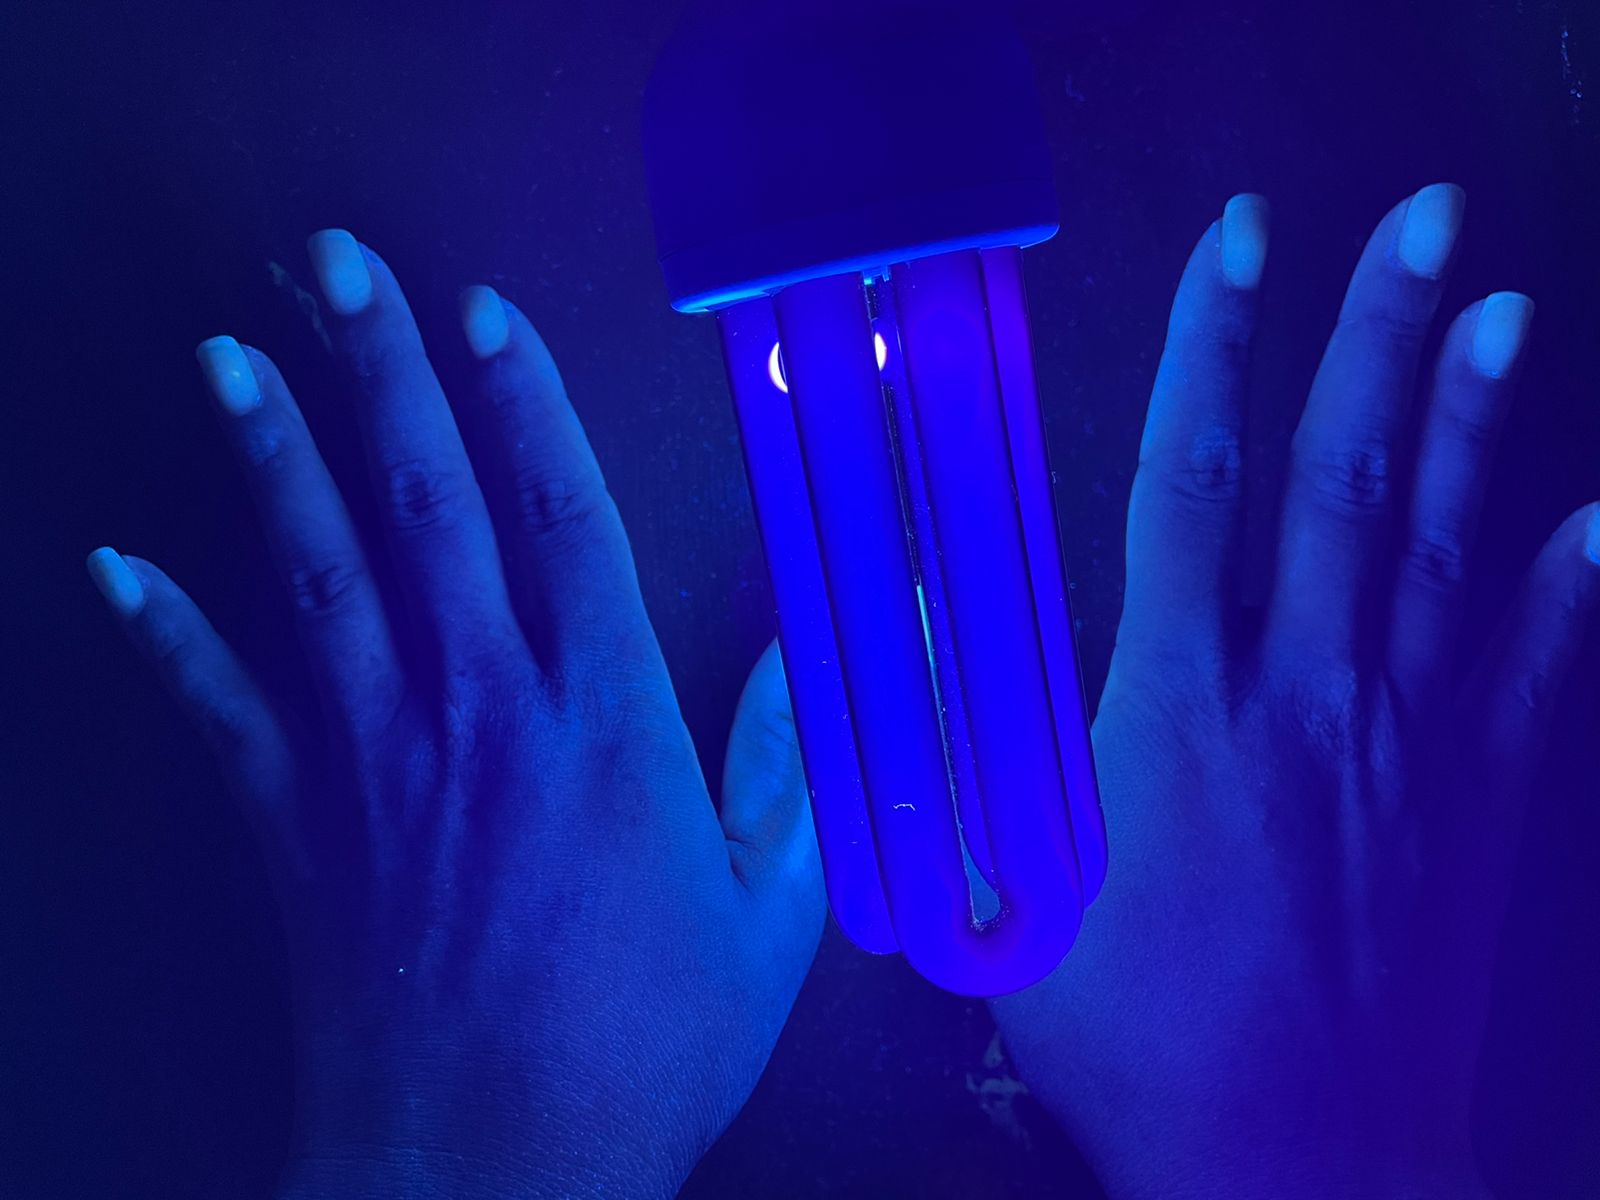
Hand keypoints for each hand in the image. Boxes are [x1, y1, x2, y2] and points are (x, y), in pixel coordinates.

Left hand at [87, 232, 822, 1198]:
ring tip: (232, 354)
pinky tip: (113, 567)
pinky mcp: (294, 827)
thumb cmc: (644, 1050)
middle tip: (338, 264)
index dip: (525, 407)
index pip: (561, 524)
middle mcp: (481, 714)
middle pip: (425, 509)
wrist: (488, 1173)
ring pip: (316, 575)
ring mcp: (374, 763)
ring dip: (271, 456)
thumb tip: (817, 658)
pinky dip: (164, 635)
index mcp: (605, 727)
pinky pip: (220, 710)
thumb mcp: (770, 918)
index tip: (488, 313)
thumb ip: (787, 772)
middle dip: (383, 374)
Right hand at [991, 187, 1599, 1198]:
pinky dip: (1571, 591)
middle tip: (1414, 219)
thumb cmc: (1139, 1042)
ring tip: (1497, 306)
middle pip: (1341, 479)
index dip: (1214, 353)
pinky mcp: (1479, 802)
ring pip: (1442, 545)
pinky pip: (1536, 672)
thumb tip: (931, 645)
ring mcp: (1409, 743)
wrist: (1298, 1164)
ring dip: (1473, 416)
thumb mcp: (1004, 908)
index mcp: (1179, 709)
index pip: (1193, 488)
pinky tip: (1599, 519)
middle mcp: (1307, 695)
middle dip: (1372, 333)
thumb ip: (971, 765)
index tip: (1237, 247)